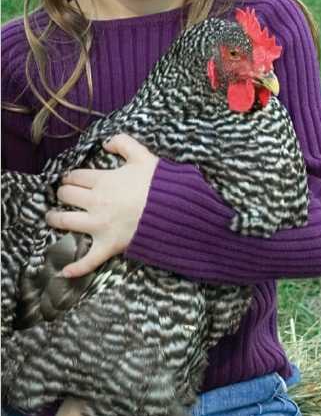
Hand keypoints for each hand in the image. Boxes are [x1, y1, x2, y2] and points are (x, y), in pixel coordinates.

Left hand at [45, 134, 157, 277]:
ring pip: (66, 221)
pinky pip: (89, 259)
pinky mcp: (108, 245)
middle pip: (66, 195)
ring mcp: (99, 225)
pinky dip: (76, 267)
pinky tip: (65, 271)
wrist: (174, 211)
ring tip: (52, 218)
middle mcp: (95, 202)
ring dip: (55, 219)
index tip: (71, 178)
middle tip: (64, 195)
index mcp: (103, 180)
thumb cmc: (159, 184)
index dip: (71, 176)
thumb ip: (124, 143)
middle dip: (63, 193)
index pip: (76, 176)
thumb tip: (106, 144)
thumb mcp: (143, 156)